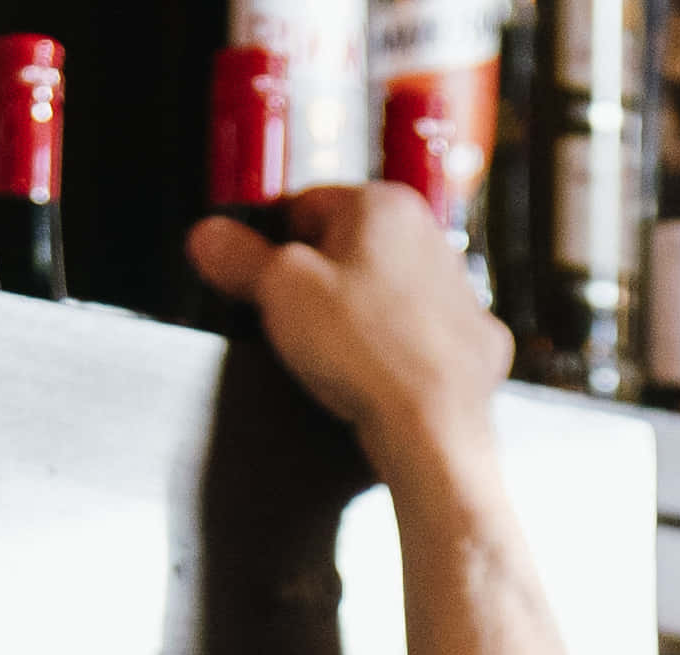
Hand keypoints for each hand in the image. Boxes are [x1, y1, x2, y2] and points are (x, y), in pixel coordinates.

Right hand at [178, 183, 510, 490]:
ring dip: (359, 315)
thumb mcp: (279, 290)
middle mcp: (431, 236)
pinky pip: (420, 337)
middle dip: (316, 281)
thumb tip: (207, 237)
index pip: (305, 205)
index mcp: (383, 204)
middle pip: (350, 249)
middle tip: (290, 321)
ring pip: (388, 292)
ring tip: (334, 354)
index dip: (269, 242)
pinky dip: (398, 351)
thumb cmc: (363, 349)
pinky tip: (377, 374)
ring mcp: (458, 292)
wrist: (433, 426)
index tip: (253, 274)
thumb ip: (238, 258)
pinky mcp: (473, 343)